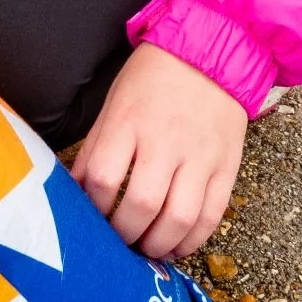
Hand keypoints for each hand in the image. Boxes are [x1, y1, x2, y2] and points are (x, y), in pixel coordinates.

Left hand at [71, 42, 247, 259]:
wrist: (210, 51)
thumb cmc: (152, 79)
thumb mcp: (113, 104)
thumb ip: (95, 150)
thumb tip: (75, 195)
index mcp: (129, 121)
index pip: (103, 179)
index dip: (93, 208)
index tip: (92, 217)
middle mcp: (166, 140)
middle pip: (141, 204)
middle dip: (124, 234)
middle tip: (118, 241)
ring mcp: (200, 155)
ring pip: (179, 218)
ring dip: (158, 245)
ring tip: (146, 249)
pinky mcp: (227, 166)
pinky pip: (212, 215)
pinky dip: (192, 240)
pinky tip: (177, 246)